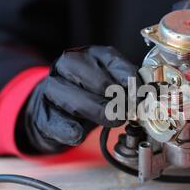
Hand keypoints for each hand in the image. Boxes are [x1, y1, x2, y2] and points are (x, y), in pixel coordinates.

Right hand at [17, 46, 138, 153]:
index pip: (111, 59)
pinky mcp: (43, 114)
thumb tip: (146, 96)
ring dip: (97, 111)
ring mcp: (51, 89)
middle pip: (93, 79)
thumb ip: (126, 86)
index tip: (141, 92)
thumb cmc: (88, 95)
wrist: (54, 110)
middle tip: (130, 110)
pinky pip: (56, 121)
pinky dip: (69, 129)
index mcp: (86, 55)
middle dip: (116, 96)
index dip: (129, 77)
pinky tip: (78, 134)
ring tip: (115, 120)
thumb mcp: (109, 84)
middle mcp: (66, 67)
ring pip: (73, 99)